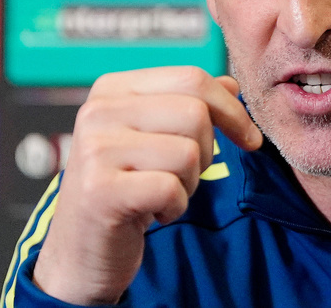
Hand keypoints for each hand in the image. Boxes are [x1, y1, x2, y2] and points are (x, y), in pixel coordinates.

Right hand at [32, 66, 262, 304]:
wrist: (81, 251)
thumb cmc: (126, 188)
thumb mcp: (155, 137)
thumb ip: (190, 105)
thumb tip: (231, 84)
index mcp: (113, 88)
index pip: (192, 78)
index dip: (231, 109)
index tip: (249, 138)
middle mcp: (98, 111)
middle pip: (195, 113)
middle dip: (206, 151)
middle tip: (183, 175)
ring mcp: (94, 150)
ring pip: (187, 153)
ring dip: (188, 183)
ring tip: (160, 193)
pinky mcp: (99, 191)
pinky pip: (171, 189)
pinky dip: (174, 207)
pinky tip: (151, 213)